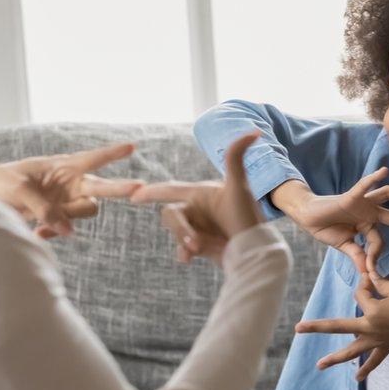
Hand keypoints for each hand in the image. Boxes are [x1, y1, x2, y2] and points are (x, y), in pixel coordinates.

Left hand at [0, 144, 142, 237]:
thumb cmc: (5, 182)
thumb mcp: (20, 190)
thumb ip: (44, 208)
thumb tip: (67, 230)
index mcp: (64, 165)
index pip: (93, 158)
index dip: (112, 153)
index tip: (132, 146)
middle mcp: (72, 182)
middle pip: (102, 187)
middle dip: (120, 188)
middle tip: (139, 189)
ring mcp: (68, 199)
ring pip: (85, 210)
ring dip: (68, 218)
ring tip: (40, 225)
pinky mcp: (61, 215)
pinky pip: (68, 226)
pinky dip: (54, 230)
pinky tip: (37, 231)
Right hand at [129, 131, 263, 266]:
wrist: (255, 250)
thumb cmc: (247, 216)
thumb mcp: (239, 186)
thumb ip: (236, 157)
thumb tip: (255, 130)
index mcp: (200, 193)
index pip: (171, 189)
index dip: (152, 192)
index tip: (133, 196)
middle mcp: (197, 209)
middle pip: (170, 215)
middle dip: (180, 228)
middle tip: (194, 243)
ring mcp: (198, 227)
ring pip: (176, 232)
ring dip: (183, 240)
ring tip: (199, 249)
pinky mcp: (200, 245)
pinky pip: (181, 249)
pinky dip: (183, 253)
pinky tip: (188, 259)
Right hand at [271, 167, 388, 272]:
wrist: (307, 216)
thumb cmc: (325, 228)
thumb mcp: (344, 245)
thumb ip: (357, 255)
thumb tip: (366, 273)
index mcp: (367, 225)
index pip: (380, 241)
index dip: (376, 255)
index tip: (371, 271)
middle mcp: (369, 212)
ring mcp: (362, 202)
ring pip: (388, 195)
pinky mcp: (351, 196)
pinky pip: (363, 186)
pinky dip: (373, 178)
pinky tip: (384, 171)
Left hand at [294, 273, 388, 380]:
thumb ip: (379, 283)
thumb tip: (368, 277)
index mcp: (372, 311)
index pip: (360, 293)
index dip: (366, 284)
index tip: (373, 279)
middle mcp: (370, 328)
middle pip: (338, 327)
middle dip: (317, 328)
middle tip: (297, 329)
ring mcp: (377, 340)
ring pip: (352, 351)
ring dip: (335, 358)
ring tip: (319, 365)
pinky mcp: (386, 347)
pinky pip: (374, 361)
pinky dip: (366, 369)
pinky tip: (357, 377)